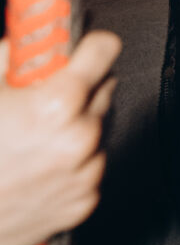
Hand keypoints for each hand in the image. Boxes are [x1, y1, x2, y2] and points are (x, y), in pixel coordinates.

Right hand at [0, 30, 120, 244]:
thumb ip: (9, 57)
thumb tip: (27, 41)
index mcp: (57, 105)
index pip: (105, 49)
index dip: (90, 45)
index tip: (86, 48)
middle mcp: (79, 139)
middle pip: (103, 90)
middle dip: (80, 89)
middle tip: (45, 99)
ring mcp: (84, 174)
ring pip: (97, 130)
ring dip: (77, 127)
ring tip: (36, 138)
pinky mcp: (83, 203)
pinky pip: (90, 167)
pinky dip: (73, 163)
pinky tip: (40, 165)